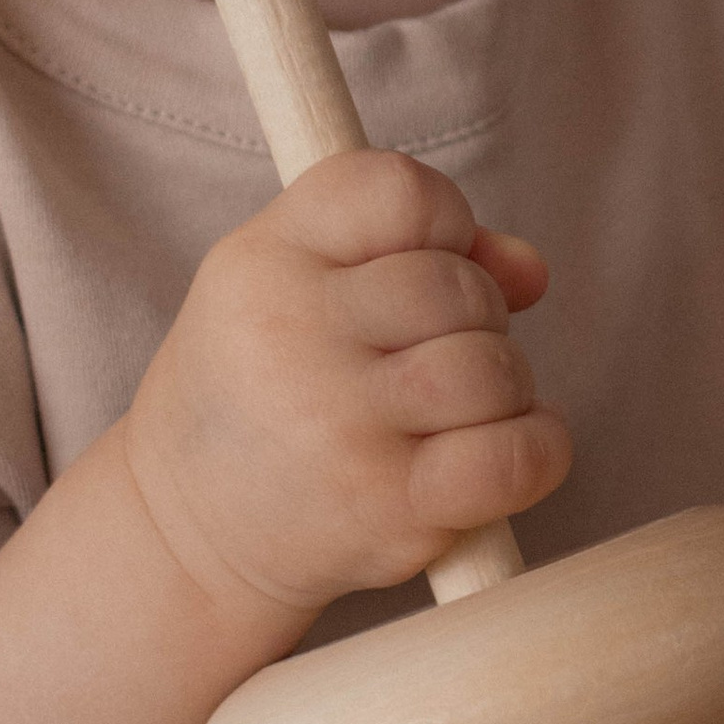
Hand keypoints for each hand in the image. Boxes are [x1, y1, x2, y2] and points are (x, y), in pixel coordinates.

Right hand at [124, 149, 568, 613]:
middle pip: (459, 287)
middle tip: (435, 352)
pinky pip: (515, 457)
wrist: (187, 531)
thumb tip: (530, 271)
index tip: (427, 258)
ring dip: (503, 386)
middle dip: (477, 315)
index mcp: (265, 259)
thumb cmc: (262, 392)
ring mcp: (341, 425)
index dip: (445, 220)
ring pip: (492, 369)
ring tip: (460, 406)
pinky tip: (503, 445)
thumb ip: (412, 248)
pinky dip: (536, 445)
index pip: (402, 192)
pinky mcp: (387, 506)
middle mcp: (293, 333)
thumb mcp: (296, 288)